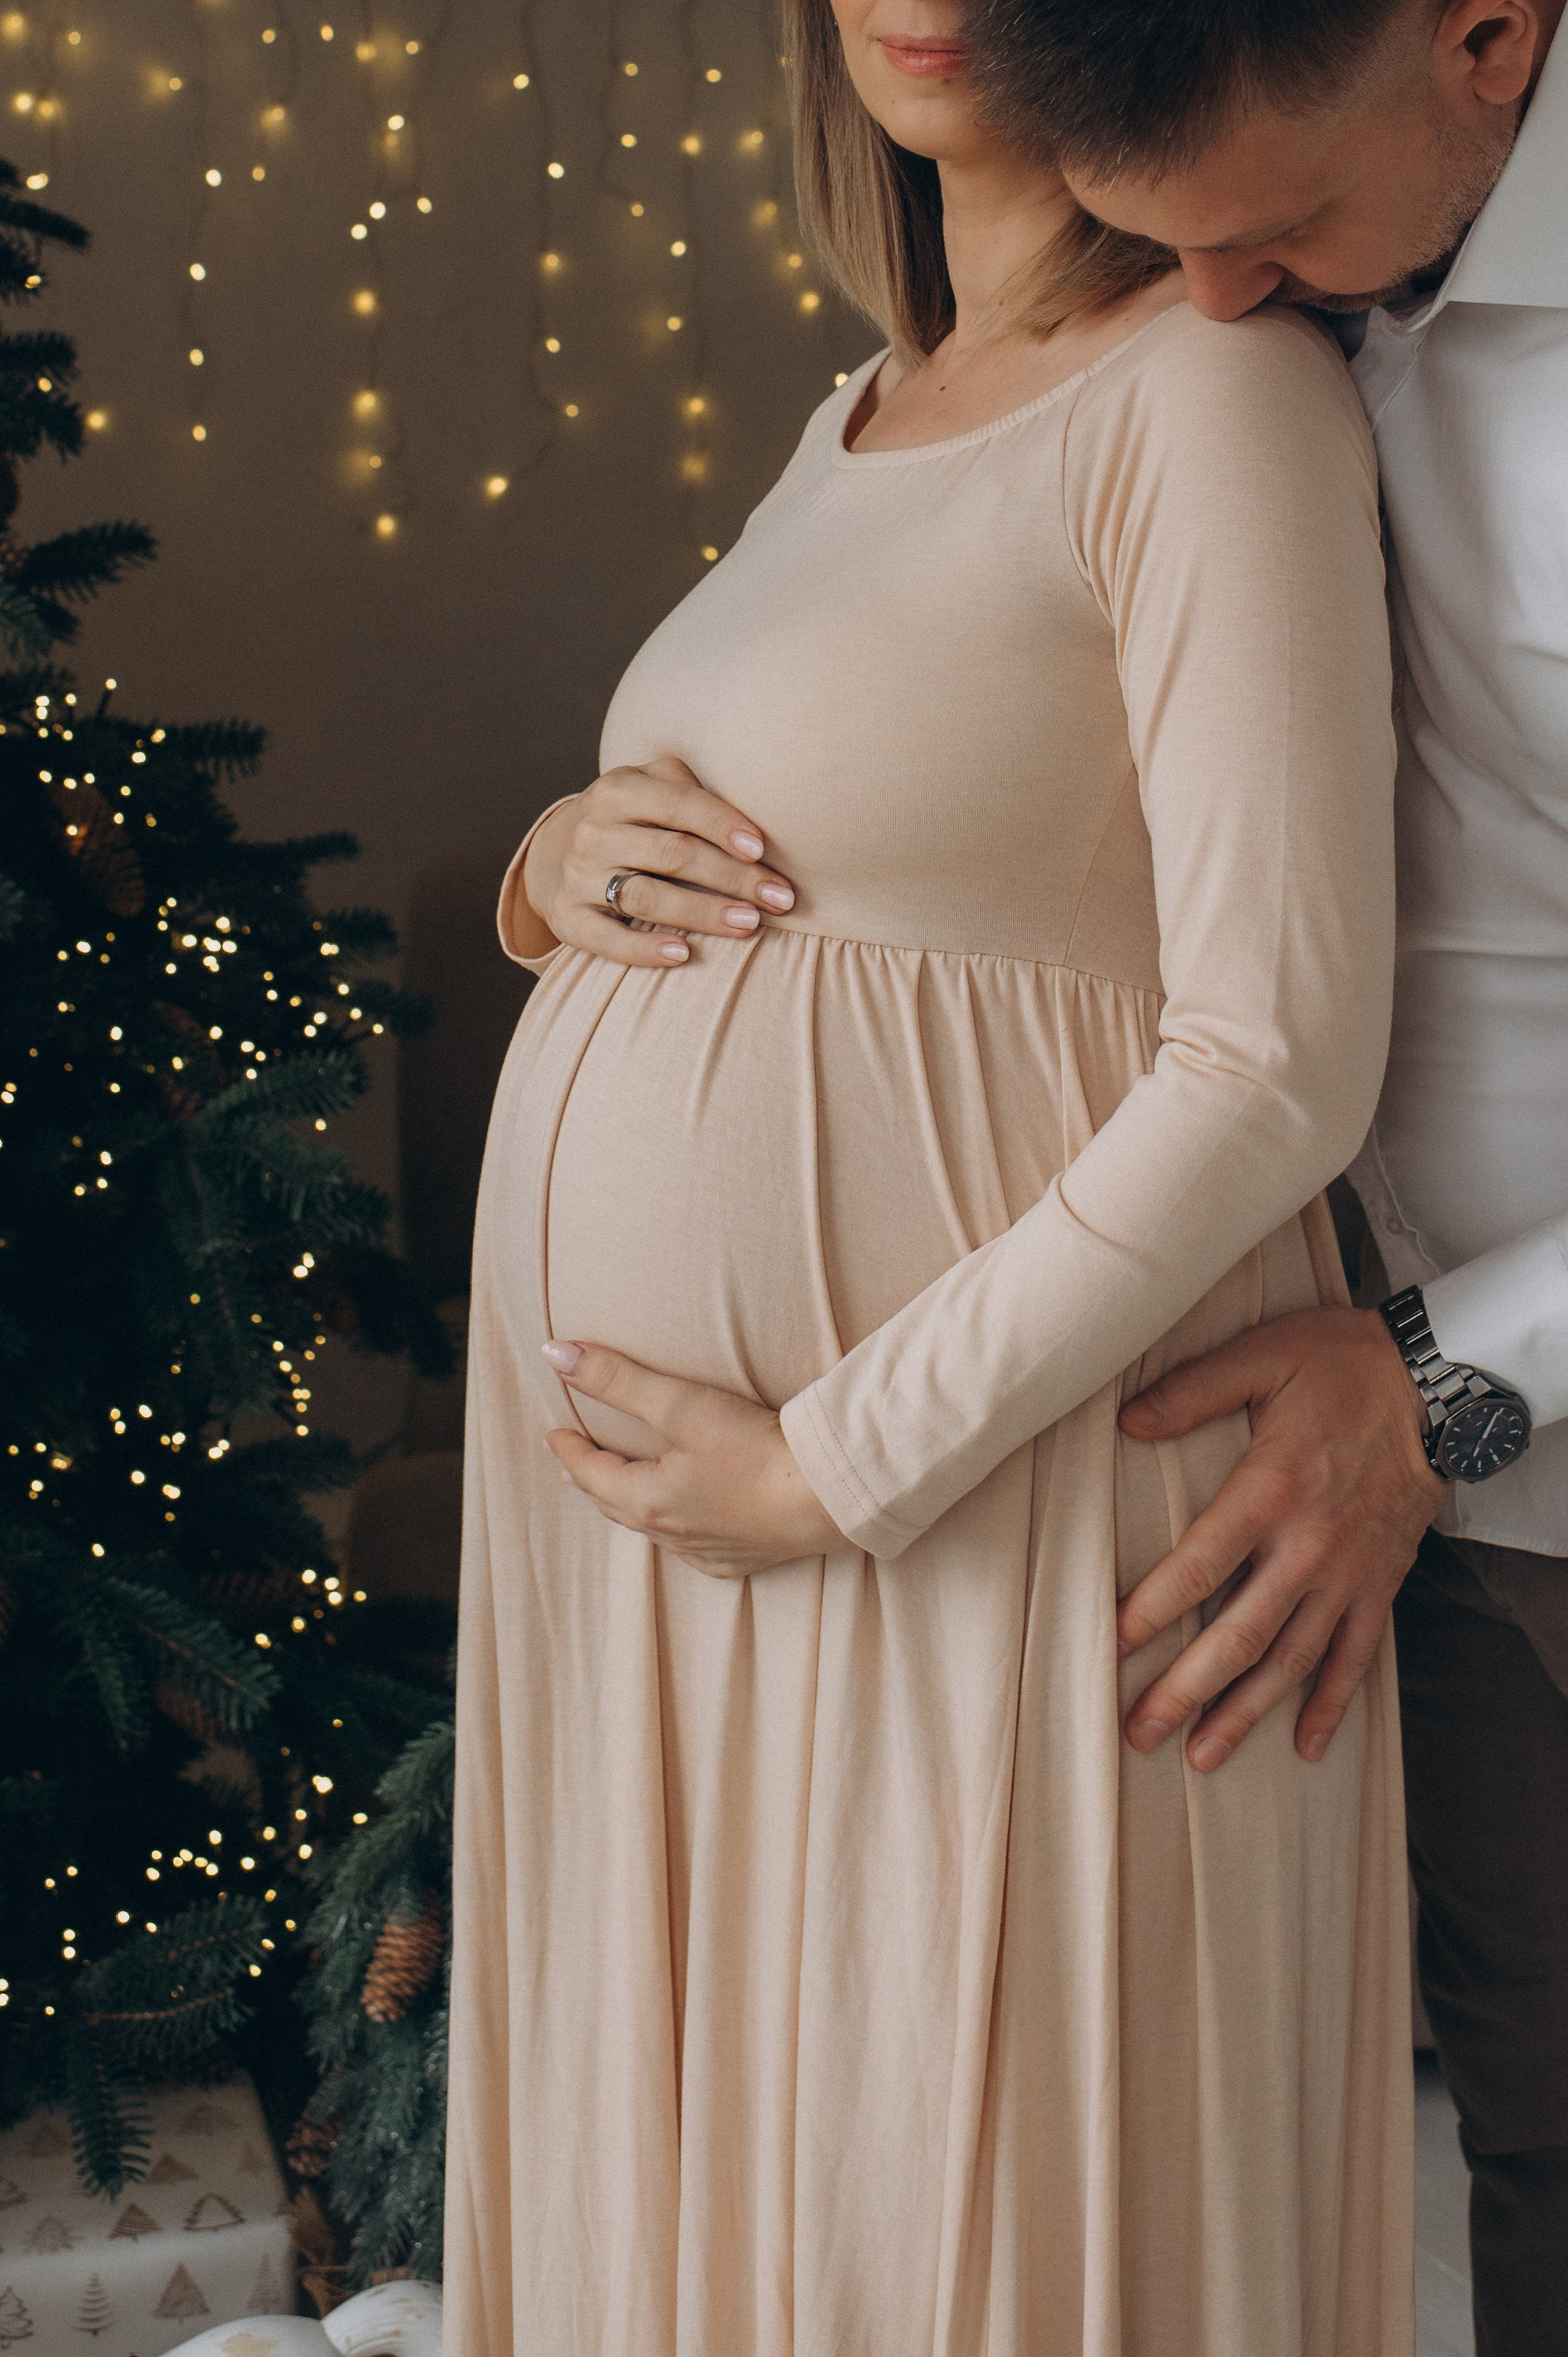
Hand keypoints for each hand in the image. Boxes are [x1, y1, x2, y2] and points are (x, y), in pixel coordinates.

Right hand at [521, 756, 796, 968]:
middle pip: (672, 854)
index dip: (722, 825)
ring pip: (647, 897)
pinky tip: (683, 956)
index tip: (762, 850)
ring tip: (749, 924)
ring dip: (702, 913)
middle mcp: (594, 831)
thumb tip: (764, 807)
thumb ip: (695, 788)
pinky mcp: (568, 918)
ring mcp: (579, 876)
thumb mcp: (652, 786)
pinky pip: (607, 939)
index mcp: (618, 790)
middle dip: (732, 877)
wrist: (556, 853)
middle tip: (780, 898)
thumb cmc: (632, 819)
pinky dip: (644, 950)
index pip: (678, 804)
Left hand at [541, 1339, 841, 1576]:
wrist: (825, 1498)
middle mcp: (671, 1533)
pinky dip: (677, 1529)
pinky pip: (694, 1548)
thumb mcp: (680, 1404)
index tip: (554, 1434)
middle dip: (593, 1482)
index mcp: (648, 1500)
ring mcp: (707, 1550)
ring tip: (622, 1493)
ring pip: (654, 1528)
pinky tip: (686, 1525)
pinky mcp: (742, 1558)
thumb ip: (617, 1379)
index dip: (569, 1451)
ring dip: (632, 1506)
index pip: (591, 1473)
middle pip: (617, 1505)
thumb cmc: (753, 1450)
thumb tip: (554, 1354)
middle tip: (575, 1466)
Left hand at [1116, 1306, 1446, 1771]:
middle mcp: (1309, 1546)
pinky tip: (1308, 1745)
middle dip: (1186, 1690)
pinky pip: (1357, 1655)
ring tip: (1202, 1756)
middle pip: (1239, 1635)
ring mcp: (1350, 1572)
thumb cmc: (1342, 1363)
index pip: (1198, 1569)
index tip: (1112, 1648)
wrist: (1440, 1380)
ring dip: (1246, 1712)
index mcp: (1270, 1491)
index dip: (1150, 1613)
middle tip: (1140, 1731)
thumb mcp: (1263, 1357)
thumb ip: (1193, 1391)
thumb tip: (1126, 1420)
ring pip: (1293, 1661)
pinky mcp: (1383, 1581)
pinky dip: (1333, 1703)